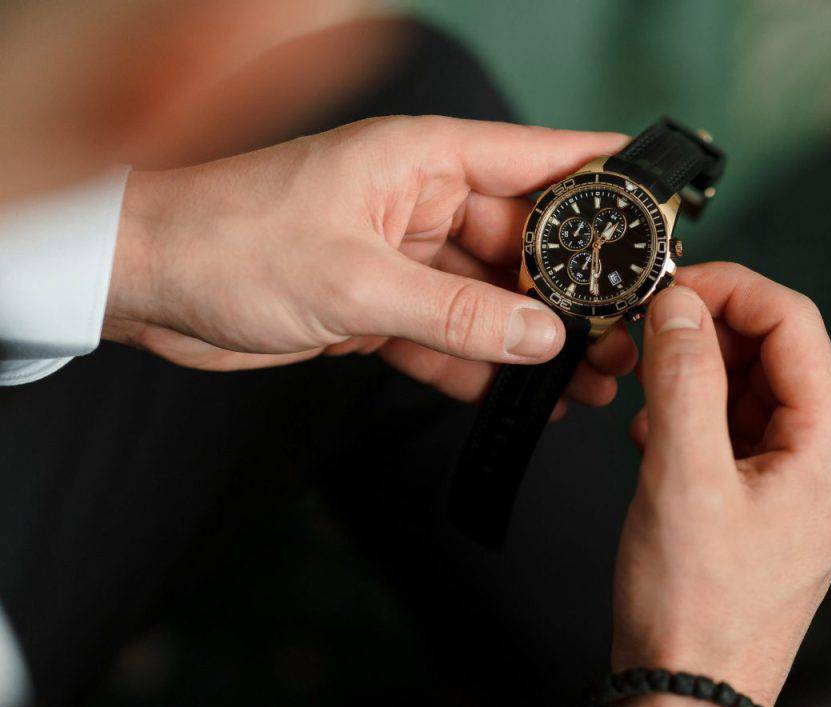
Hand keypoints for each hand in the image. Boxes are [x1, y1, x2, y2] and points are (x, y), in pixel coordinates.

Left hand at [103, 116, 637, 410]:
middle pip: (525, 244)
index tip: (660, 211)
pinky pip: (449, 337)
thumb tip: (542, 340)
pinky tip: (526, 396)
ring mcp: (401, 255)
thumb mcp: (358, 281)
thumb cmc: (229, 241)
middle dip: (577, 293)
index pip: (537, 160)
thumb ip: (459, 314)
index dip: (604, 183)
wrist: (143, 283)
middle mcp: (419, 202)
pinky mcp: (378, 305)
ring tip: (595, 379)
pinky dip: (481, 368)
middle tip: (626, 335)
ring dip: (536, 341)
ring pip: (491, 298)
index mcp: (422, 160)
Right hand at [601, 264, 830, 706]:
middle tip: (644, 334)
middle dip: (706, 333)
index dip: (728, 290)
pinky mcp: (769, 500)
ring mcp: (801, 480)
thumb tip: (676, 305)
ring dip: (695, 375)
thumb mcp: (681, 475)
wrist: (691, 692)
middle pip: (774, 351)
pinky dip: (694, 415)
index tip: (668, 287)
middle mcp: (830, 456)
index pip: (792, 322)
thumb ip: (681, 376)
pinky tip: (653, 435)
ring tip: (644, 394)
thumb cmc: (695, 605)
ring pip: (751, 388)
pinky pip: (737, 428)